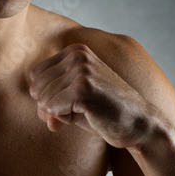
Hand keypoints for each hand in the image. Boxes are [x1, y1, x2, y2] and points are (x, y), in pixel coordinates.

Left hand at [28, 43, 157, 147]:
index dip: (48, 96)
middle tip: (81, 109)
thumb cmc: (105, 113)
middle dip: (53, 107)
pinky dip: (65, 119)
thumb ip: (49, 99)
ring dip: (61, 114)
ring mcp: (81, 70)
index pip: (35, 75)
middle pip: (36, 88)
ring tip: (86, 111)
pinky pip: (52, 109)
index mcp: (75, 51)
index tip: (72, 101)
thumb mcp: (72, 100)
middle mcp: (77, 55)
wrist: (139, 125)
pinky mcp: (83, 89)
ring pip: (43, 100)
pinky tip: (88, 115)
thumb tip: (39, 111)